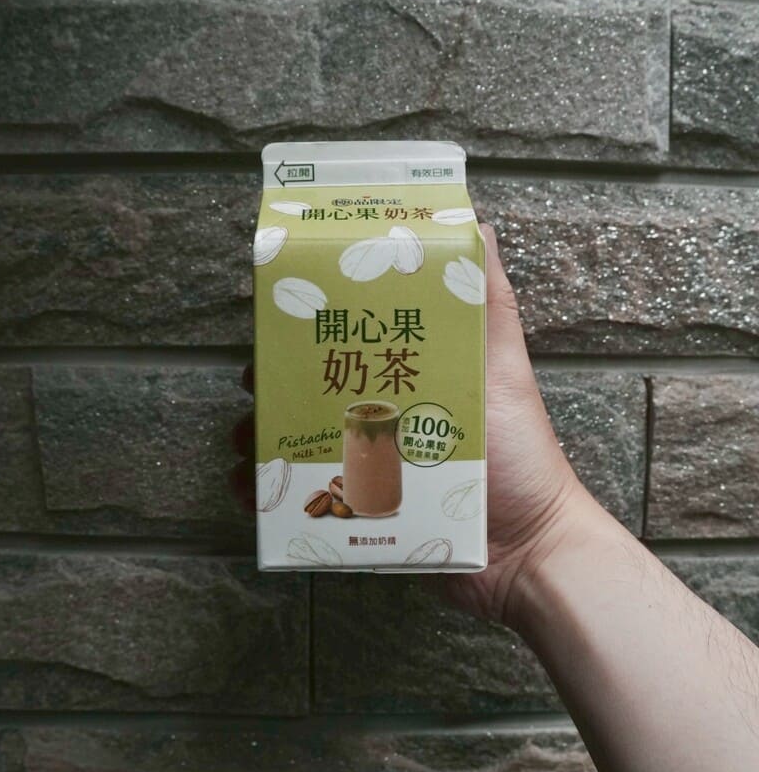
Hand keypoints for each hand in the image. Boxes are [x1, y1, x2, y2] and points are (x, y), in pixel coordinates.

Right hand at [230, 223, 606, 630]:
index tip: (278, 317)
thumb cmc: (520, 452)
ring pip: (299, 444)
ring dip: (263, 438)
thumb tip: (475, 222)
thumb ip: (488, 301)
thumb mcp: (503, 366)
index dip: (309, 328)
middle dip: (274, 385)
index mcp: (408, 377)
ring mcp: (369, 469)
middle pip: (313, 391)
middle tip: (254, 384)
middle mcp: (383, 418)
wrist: (527, 549)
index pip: (348, 341)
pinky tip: (248, 491)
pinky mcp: (363, 514)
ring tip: (245, 442)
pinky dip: (272, 497)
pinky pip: (305, 502)